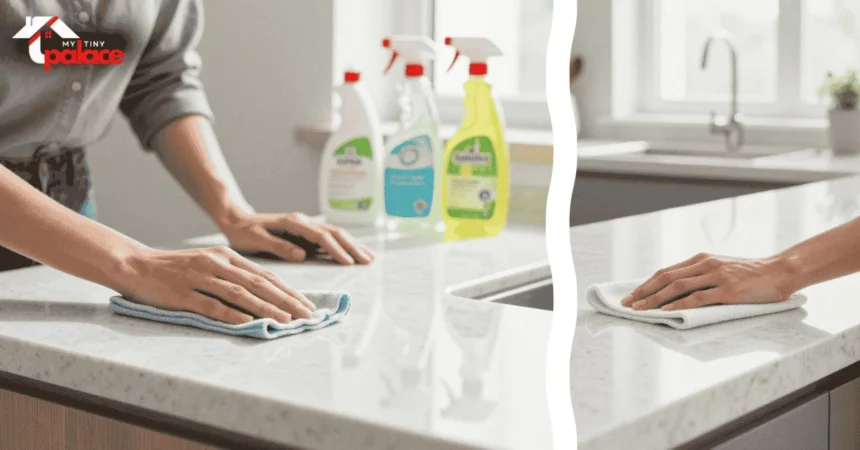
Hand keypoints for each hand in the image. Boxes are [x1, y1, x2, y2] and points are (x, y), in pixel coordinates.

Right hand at [116, 246, 314, 323]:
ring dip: (266, 308)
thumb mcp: (209, 263)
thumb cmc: (176, 268)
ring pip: (240, 294)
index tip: (307, 304)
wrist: (136, 264)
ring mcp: (200, 278)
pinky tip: (249, 322)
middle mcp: (216, 264)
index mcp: (226, 256)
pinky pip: (212, 305)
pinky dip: (232, 314)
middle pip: (259, 283)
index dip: (288, 290)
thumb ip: (234, 275)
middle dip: (286, 300)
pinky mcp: (183, 294)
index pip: (265, 275)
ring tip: (286, 320)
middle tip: (307, 314)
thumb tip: (264, 293)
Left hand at [218, 211, 374, 265]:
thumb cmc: (244, 231)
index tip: (348, 262)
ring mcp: (306, 226)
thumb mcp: (256, 239)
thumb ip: (279, 246)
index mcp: (293, 223)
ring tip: (369, 258)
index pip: (320, 236)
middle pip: (334, 232)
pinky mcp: (306, 233)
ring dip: (352, 245)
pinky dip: (344, 246)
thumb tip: (302, 255)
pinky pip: (329, 239)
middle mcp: (304, 222)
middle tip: (368, 261)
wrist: (237, 219)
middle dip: (352, 246)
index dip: (336, 249)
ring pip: (335, 234)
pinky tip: (353, 254)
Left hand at [620, 252, 795, 311]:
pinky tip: (666, 312)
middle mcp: (705, 265)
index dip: (646, 284)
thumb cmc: (750, 275)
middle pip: (666, 277)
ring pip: (677, 286)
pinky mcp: (728, 290)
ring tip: (640, 309)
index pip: (666, 271)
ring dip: (655, 299)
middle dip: (643, 291)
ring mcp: (716, 276)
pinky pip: (698, 298)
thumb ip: (700, 277)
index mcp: (701, 259)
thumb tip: (674, 293)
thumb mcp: (720, 270)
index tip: (631, 295)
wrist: (780, 271)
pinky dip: (679, 305)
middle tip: (627, 304)